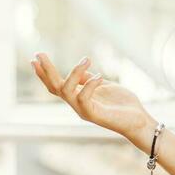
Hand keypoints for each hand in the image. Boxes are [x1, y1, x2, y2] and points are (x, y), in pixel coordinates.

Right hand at [31, 52, 152, 144]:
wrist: (139, 121)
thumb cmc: (123, 104)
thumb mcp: (104, 86)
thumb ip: (89, 80)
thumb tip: (80, 69)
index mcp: (79, 96)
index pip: (56, 84)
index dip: (45, 72)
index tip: (35, 57)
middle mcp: (77, 104)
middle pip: (54, 87)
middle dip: (46, 70)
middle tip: (39, 54)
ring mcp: (84, 110)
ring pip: (66, 91)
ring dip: (73, 73)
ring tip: (87, 59)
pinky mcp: (93, 115)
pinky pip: (83, 98)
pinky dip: (89, 85)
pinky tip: (99, 76)